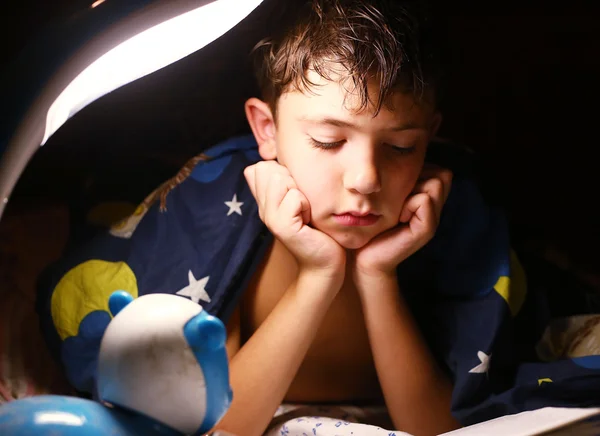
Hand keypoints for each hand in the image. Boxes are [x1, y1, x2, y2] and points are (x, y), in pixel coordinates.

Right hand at [244, 161, 345, 276]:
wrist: (324, 262)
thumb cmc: (317, 229)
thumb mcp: (300, 200)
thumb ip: (285, 182)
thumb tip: (267, 161)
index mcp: (264, 200)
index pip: (260, 167)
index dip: (282, 172)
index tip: (296, 193)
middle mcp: (262, 208)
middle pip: (268, 169)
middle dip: (292, 179)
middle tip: (302, 204)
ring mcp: (269, 217)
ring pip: (280, 180)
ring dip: (300, 191)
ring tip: (305, 210)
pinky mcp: (282, 227)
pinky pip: (294, 197)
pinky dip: (306, 205)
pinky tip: (309, 220)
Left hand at [352, 164, 452, 277]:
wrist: (361, 256)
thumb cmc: (368, 223)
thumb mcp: (383, 195)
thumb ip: (396, 178)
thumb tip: (399, 155)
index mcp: (427, 197)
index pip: (438, 168)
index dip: (418, 171)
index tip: (397, 189)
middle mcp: (435, 207)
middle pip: (441, 173)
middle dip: (417, 178)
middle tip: (398, 199)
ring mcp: (433, 219)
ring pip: (436, 182)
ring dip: (413, 189)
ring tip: (398, 208)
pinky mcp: (427, 230)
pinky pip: (425, 200)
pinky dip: (409, 204)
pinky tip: (398, 217)